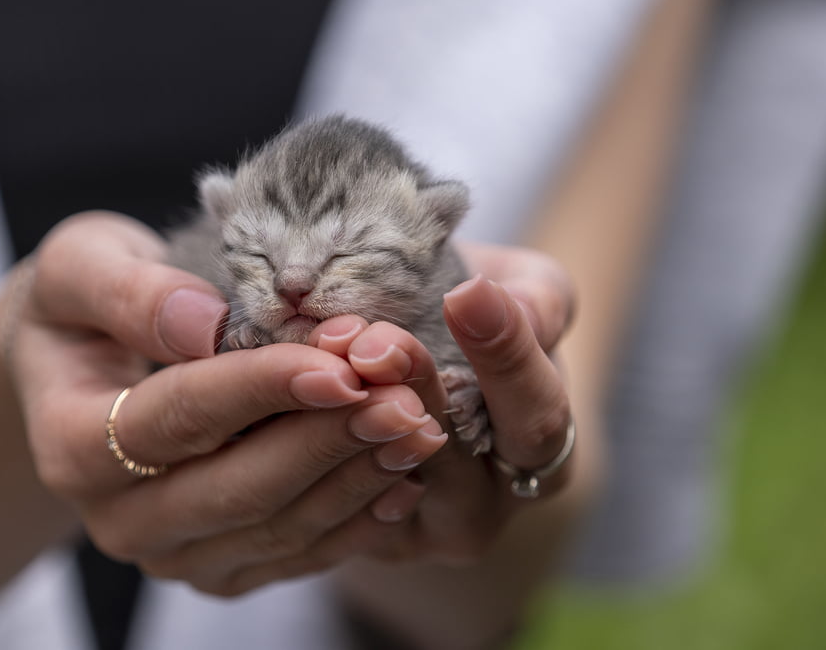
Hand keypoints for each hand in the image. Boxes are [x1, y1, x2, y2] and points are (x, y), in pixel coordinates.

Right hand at [5, 212, 458, 594]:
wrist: (81, 364)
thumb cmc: (83, 305)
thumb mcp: (81, 266)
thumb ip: (127, 290)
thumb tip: (202, 325)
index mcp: (71, 445)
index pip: (177, 419)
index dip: (261, 390)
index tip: (338, 366)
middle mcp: (118, 519)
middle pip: (238, 489)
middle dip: (328, 439)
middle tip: (402, 398)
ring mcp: (172, 553)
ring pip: (279, 528)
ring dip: (356, 477)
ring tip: (417, 424)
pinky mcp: (220, 568)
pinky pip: (298, 555)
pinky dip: (357, 517)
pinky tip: (403, 474)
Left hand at [310, 242, 578, 563]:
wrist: (418, 370)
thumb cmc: (480, 324)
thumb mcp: (527, 297)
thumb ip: (535, 303)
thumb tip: (510, 304)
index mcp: (538, 450)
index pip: (537, 415)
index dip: (505, 357)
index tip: (467, 293)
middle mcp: (481, 505)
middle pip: (449, 452)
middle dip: (409, 386)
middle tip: (372, 339)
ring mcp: (412, 529)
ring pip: (378, 473)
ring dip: (347, 411)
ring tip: (327, 345)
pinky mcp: (347, 533)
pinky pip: (327, 492)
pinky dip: (305, 434)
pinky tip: (287, 383)